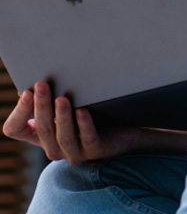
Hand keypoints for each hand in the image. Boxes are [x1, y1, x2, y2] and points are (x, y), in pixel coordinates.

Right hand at [2, 81, 145, 164]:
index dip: (20, 111)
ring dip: (62, 117)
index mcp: (42, 134)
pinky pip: (88, 140)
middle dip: (41, 105)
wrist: (127, 129)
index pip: (16, 129)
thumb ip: (53, 95)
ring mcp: (74, 152)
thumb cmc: (94, 112)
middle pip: (42, 129)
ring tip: (62, 98)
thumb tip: (36, 78)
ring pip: (63, 138)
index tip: (26, 90)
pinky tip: (83, 111)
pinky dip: (84, 125)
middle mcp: (54, 146)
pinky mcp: (96, 151)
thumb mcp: (70, 103)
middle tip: (42, 85)